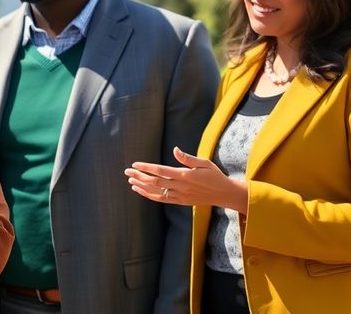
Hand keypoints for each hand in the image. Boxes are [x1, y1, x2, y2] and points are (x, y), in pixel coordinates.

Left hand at [125, 146, 248, 213]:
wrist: (224, 194)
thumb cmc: (214, 175)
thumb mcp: (204, 163)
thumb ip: (188, 158)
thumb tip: (175, 149)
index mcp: (185, 175)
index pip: (161, 171)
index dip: (146, 168)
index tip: (135, 164)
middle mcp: (180, 187)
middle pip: (155, 182)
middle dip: (139, 176)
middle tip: (127, 172)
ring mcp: (180, 196)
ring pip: (156, 192)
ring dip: (142, 186)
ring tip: (130, 181)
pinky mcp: (180, 202)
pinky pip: (161, 199)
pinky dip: (149, 195)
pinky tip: (140, 191)